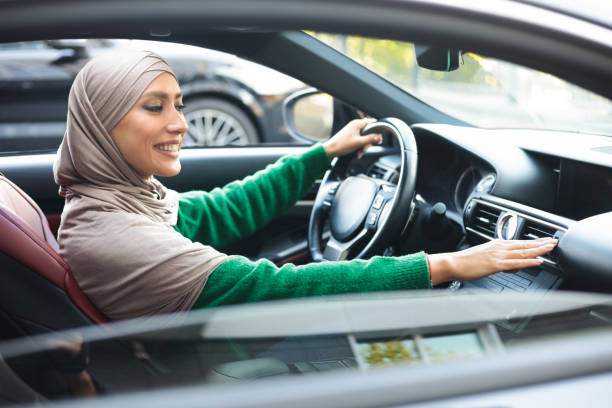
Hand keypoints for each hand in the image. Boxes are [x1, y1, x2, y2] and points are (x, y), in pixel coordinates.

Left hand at [323, 118, 381, 158]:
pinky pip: (360, 141)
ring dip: (364, 147)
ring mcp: (353, 131)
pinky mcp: (351, 137)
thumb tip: (379, 137)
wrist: (330, 150)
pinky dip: (360, 147)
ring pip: (364, 138)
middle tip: (365, 149)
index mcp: (357, 124)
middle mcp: (355, 126)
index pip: (372, 123)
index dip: (376, 130)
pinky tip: (358, 153)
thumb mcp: (358, 142)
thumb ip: (370, 139)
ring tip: (359, 152)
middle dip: (368, 143)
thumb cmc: (341, 145)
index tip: (378, 138)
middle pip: (369, 133)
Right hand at [428, 237, 557, 284]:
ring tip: (550, 249)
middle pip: (524, 245)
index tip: (544, 240)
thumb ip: (498, 261)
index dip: (534, 241)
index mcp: (496, 244)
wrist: (453, 263)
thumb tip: (510, 266)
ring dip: (539, 250)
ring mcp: (498, 255)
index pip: (519, 243)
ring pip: (523, 252)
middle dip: (540, 243)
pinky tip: (538, 261)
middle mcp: (499, 247)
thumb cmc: (465, 262)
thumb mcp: (484, 259)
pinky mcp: (496, 264)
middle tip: (553, 241)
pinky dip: (529, 262)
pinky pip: (516, 263)